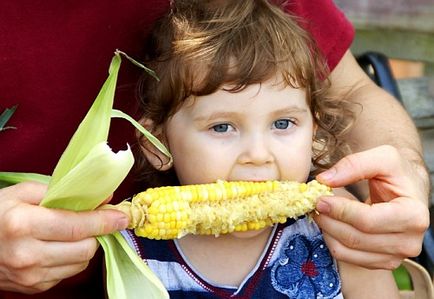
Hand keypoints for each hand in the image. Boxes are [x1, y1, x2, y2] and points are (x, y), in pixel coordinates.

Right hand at [0, 181, 128, 293]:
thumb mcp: (22, 192)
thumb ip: (63, 192)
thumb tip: (101, 198)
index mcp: (23, 225)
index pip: (78, 227)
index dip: (105, 221)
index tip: (122, 216)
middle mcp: (28, 255)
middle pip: (85, 249)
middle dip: (97, 233)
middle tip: (97, 220)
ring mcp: (30, 276)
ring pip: (80, 264)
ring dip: (86, 246)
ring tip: (77, 232)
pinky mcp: (33, 287)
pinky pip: (68, 273)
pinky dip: (72, 259)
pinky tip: (61, 246)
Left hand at [314, 145, 429, 269]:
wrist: (407, 192)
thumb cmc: (396, 174)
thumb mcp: (383, 157)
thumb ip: (354, 164)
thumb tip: (324, 180)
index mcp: (414, 215)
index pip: (368, 221)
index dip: (340, 210)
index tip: (319, 199)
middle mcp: (409, 242)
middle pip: (355, 238)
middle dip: (329, 220)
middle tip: (315, 205)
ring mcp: (396, 256)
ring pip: (347, 251)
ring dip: (327, 231)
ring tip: (321, 212)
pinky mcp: (382, 263)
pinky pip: (347, 257)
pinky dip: (332, 241)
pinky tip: (330, 224)